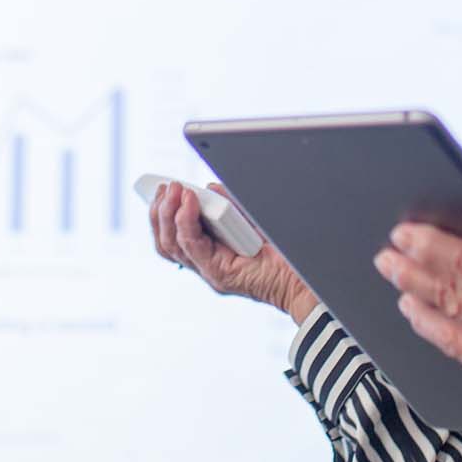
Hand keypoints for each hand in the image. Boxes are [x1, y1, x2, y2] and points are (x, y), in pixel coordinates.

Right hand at [149, 182, 317, 324]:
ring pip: (172, 244)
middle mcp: (204, 264)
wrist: (301, 275)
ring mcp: (209, 271)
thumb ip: (226, 204)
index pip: (172, 236)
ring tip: (174, 190)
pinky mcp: (219, 274)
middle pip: (165, 242)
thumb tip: (208, 189)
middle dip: (160, 212)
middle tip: (165, 186)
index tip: (160, 189)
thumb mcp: (247, 217)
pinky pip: (193, 246)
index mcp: (208, 252)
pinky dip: (187, 221)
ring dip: (169, 214)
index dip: (161, 214)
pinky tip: (190, 201)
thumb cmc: (278, 249)